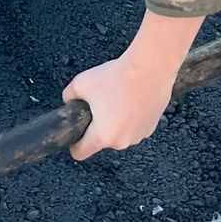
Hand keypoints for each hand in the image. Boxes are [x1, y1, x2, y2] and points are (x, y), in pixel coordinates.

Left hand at [63, 11, 202, 159]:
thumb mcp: (80, 83)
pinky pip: (134, 126)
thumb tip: (69, 100)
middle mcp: (122, 141)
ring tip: (117, 99)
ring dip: (116, 122)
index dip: (74, 144)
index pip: (80, 153)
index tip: (75, 135)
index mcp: (102, 136)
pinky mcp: (151, 127)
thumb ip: (69, 96)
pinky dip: (131, 117)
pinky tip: (131, 99)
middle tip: (99, 105)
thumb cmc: (118, 77)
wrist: (149, 68)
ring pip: (119, 134)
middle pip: (102, 140)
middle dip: (97, 126)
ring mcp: (139, 135)